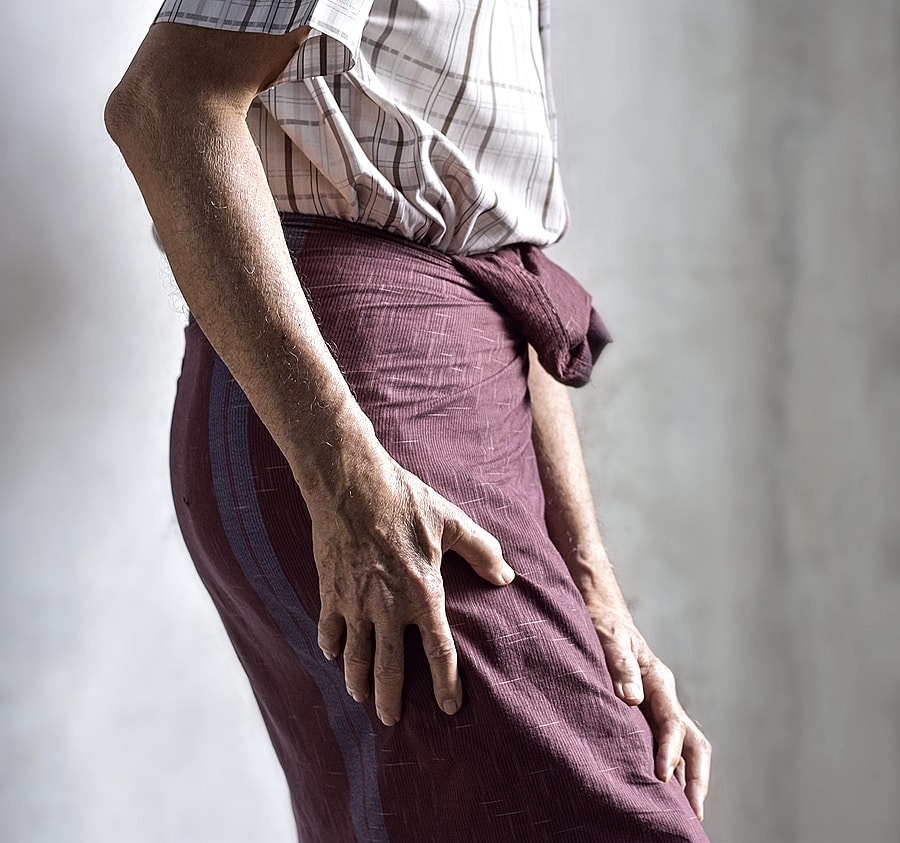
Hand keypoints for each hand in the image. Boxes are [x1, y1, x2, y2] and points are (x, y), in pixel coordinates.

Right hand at [307, 451, 513, 726]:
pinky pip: (328, 630)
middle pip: (389, 669)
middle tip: (391, 721)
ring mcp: (355, 603)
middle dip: (391, 700)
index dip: (446, 684)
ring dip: (357, 682)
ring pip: (355, 658)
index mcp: (423, 594)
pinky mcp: (330, 591)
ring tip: (361, 698)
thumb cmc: (404, 500)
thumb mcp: (451, 521)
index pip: (439, 652)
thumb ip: (481, 551)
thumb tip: (506, 576)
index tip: (450, 708)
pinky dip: (331, 646)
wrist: (351, 485)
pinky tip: (333, 655)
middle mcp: (388, 608)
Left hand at [590, 610, 711, 821]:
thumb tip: (631, 698)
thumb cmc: (602, 625)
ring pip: (683, 748)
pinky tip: (661, 794)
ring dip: (686, 780)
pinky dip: (669, 770)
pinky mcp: (646, 713)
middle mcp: (664, 697)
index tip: (661, 777)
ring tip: (682, 816)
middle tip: (693, 815)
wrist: (601, 613)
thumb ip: (619, 665)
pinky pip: (664, 746)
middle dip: (696, 780)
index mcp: (658, 680)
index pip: (673, 723)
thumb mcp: (608, 639)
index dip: (669, 752)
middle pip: (693, 742)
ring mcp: (658, 706)